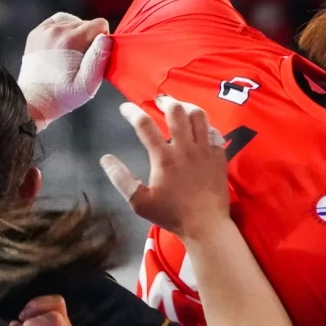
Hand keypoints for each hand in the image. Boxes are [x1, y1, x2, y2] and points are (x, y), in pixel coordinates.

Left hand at [17, 12, 111, 129]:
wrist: (33, 100)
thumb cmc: (63, 95)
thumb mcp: (88, 83)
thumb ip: (99, 58)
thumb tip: (105, 37)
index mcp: (71, 40)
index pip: (100, 24)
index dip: (103, 40)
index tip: (95, 56)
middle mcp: (56, 31)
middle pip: (86, 23)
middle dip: (90, 39)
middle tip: (83, 60)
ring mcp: (44, 30)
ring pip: (73, 22)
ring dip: (78, 35)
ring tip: (73, 54)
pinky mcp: (36, 33)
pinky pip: (58, 21)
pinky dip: (65, 29)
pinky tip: (65, 43)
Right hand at [100, 96, 230, 239]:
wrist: (206, 224)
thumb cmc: (171, 214)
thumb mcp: (139, 201)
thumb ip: (121, 179)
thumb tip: (105, 159)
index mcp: (164, 158)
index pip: (144, 125)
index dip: (132, 112)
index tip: (125, 108)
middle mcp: (185, 149)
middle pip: (177, 111)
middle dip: (166, 101)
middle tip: (159, 101)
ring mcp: (205, 150)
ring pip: (199, 116)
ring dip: (188, 107)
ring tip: (180, 106)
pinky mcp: (220, 156)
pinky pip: (214, 131)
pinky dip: (205, 124)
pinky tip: (199, 126)